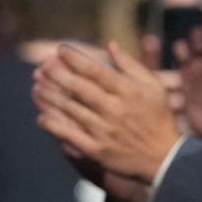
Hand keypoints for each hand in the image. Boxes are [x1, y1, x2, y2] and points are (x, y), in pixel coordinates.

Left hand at [33, 42, 180, 186]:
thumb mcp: (154, 86)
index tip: (60, 49)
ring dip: (51, 96)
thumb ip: (130, 65)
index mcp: (128, 92)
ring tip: (37, 85)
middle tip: (43, 65)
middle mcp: (114, 109)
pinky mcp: (97, 149)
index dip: (75, 59)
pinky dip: (54, 126)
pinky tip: (42, 117)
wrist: (164, 157)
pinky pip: (70, 136)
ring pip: (71, 110)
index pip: (95, 71)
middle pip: (79, 88)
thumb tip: (110, 44)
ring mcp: (103, 130)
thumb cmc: (158, 117)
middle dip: (58, 74)